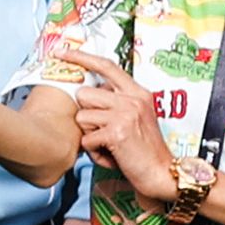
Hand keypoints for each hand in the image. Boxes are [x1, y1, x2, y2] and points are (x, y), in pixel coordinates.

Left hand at [68, 52, 183, 195]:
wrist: (162, 173)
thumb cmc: (145, 149)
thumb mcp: (137, 117)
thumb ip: (117, 101)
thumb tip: (88, 91)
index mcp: (137, 92)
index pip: (106, 66)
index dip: (82, 57)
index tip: (62, 52)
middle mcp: (132, 99)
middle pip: (84, 95)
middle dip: (87, 117)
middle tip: (104, 132)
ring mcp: (125, 114)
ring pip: (82, 118)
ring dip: (90, 136)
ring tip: (109, 145)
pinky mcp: (117, 132)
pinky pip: (87, 140)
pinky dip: (95, 152)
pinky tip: (112, 156)